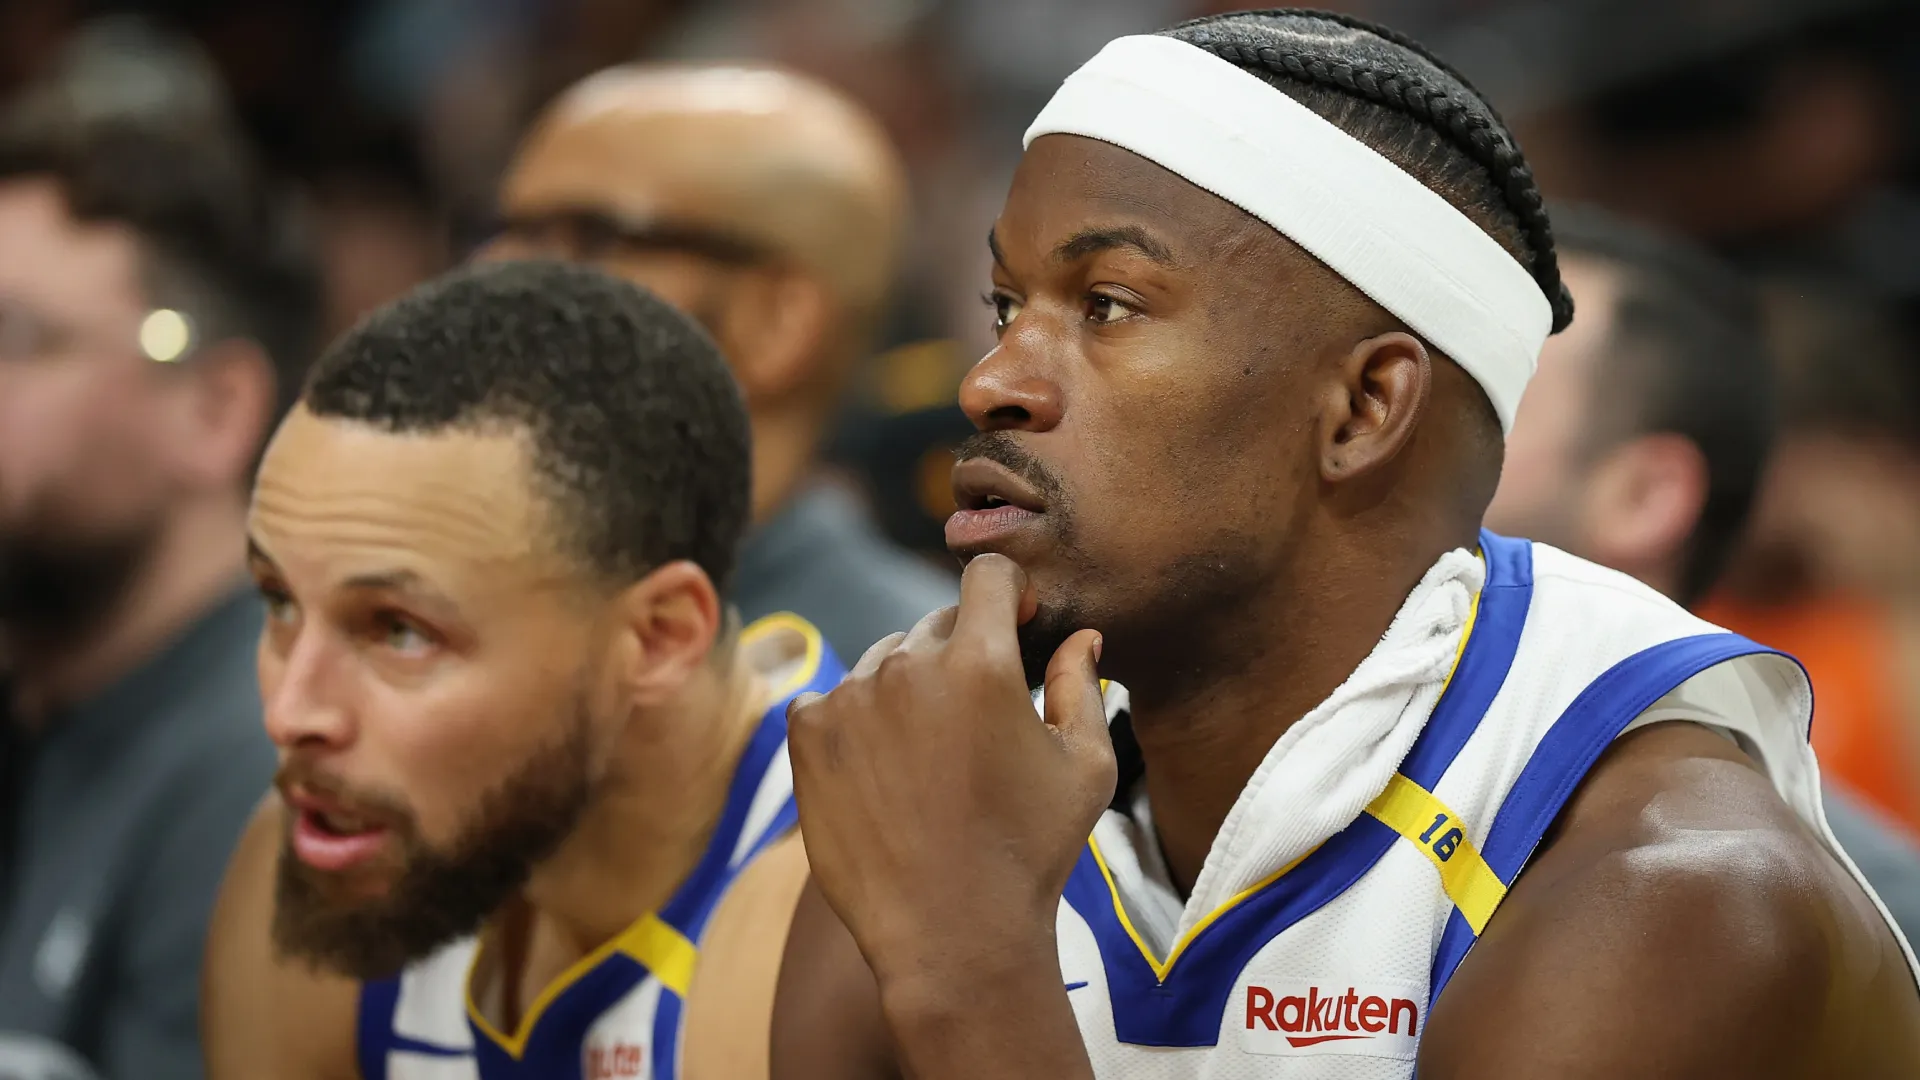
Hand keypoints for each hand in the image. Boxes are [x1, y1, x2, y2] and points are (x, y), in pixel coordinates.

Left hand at [786, 554, 1115, 993]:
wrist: (949, 935)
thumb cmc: (1029, 853)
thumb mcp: (1084, 768)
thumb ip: (1081, 686)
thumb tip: (1081, 637)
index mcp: (982, 662)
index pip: (987, 574)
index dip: (1008, 593)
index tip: (1016, 626)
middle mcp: (908, 665)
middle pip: (937, 622)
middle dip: (961, 653)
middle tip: (975, 723)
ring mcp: (849, 697)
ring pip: (884, 660)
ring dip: (907, 688)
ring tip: (929, 760)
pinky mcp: (806, 733)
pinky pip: (832, 698)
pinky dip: (855, 721)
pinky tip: (882, 772)